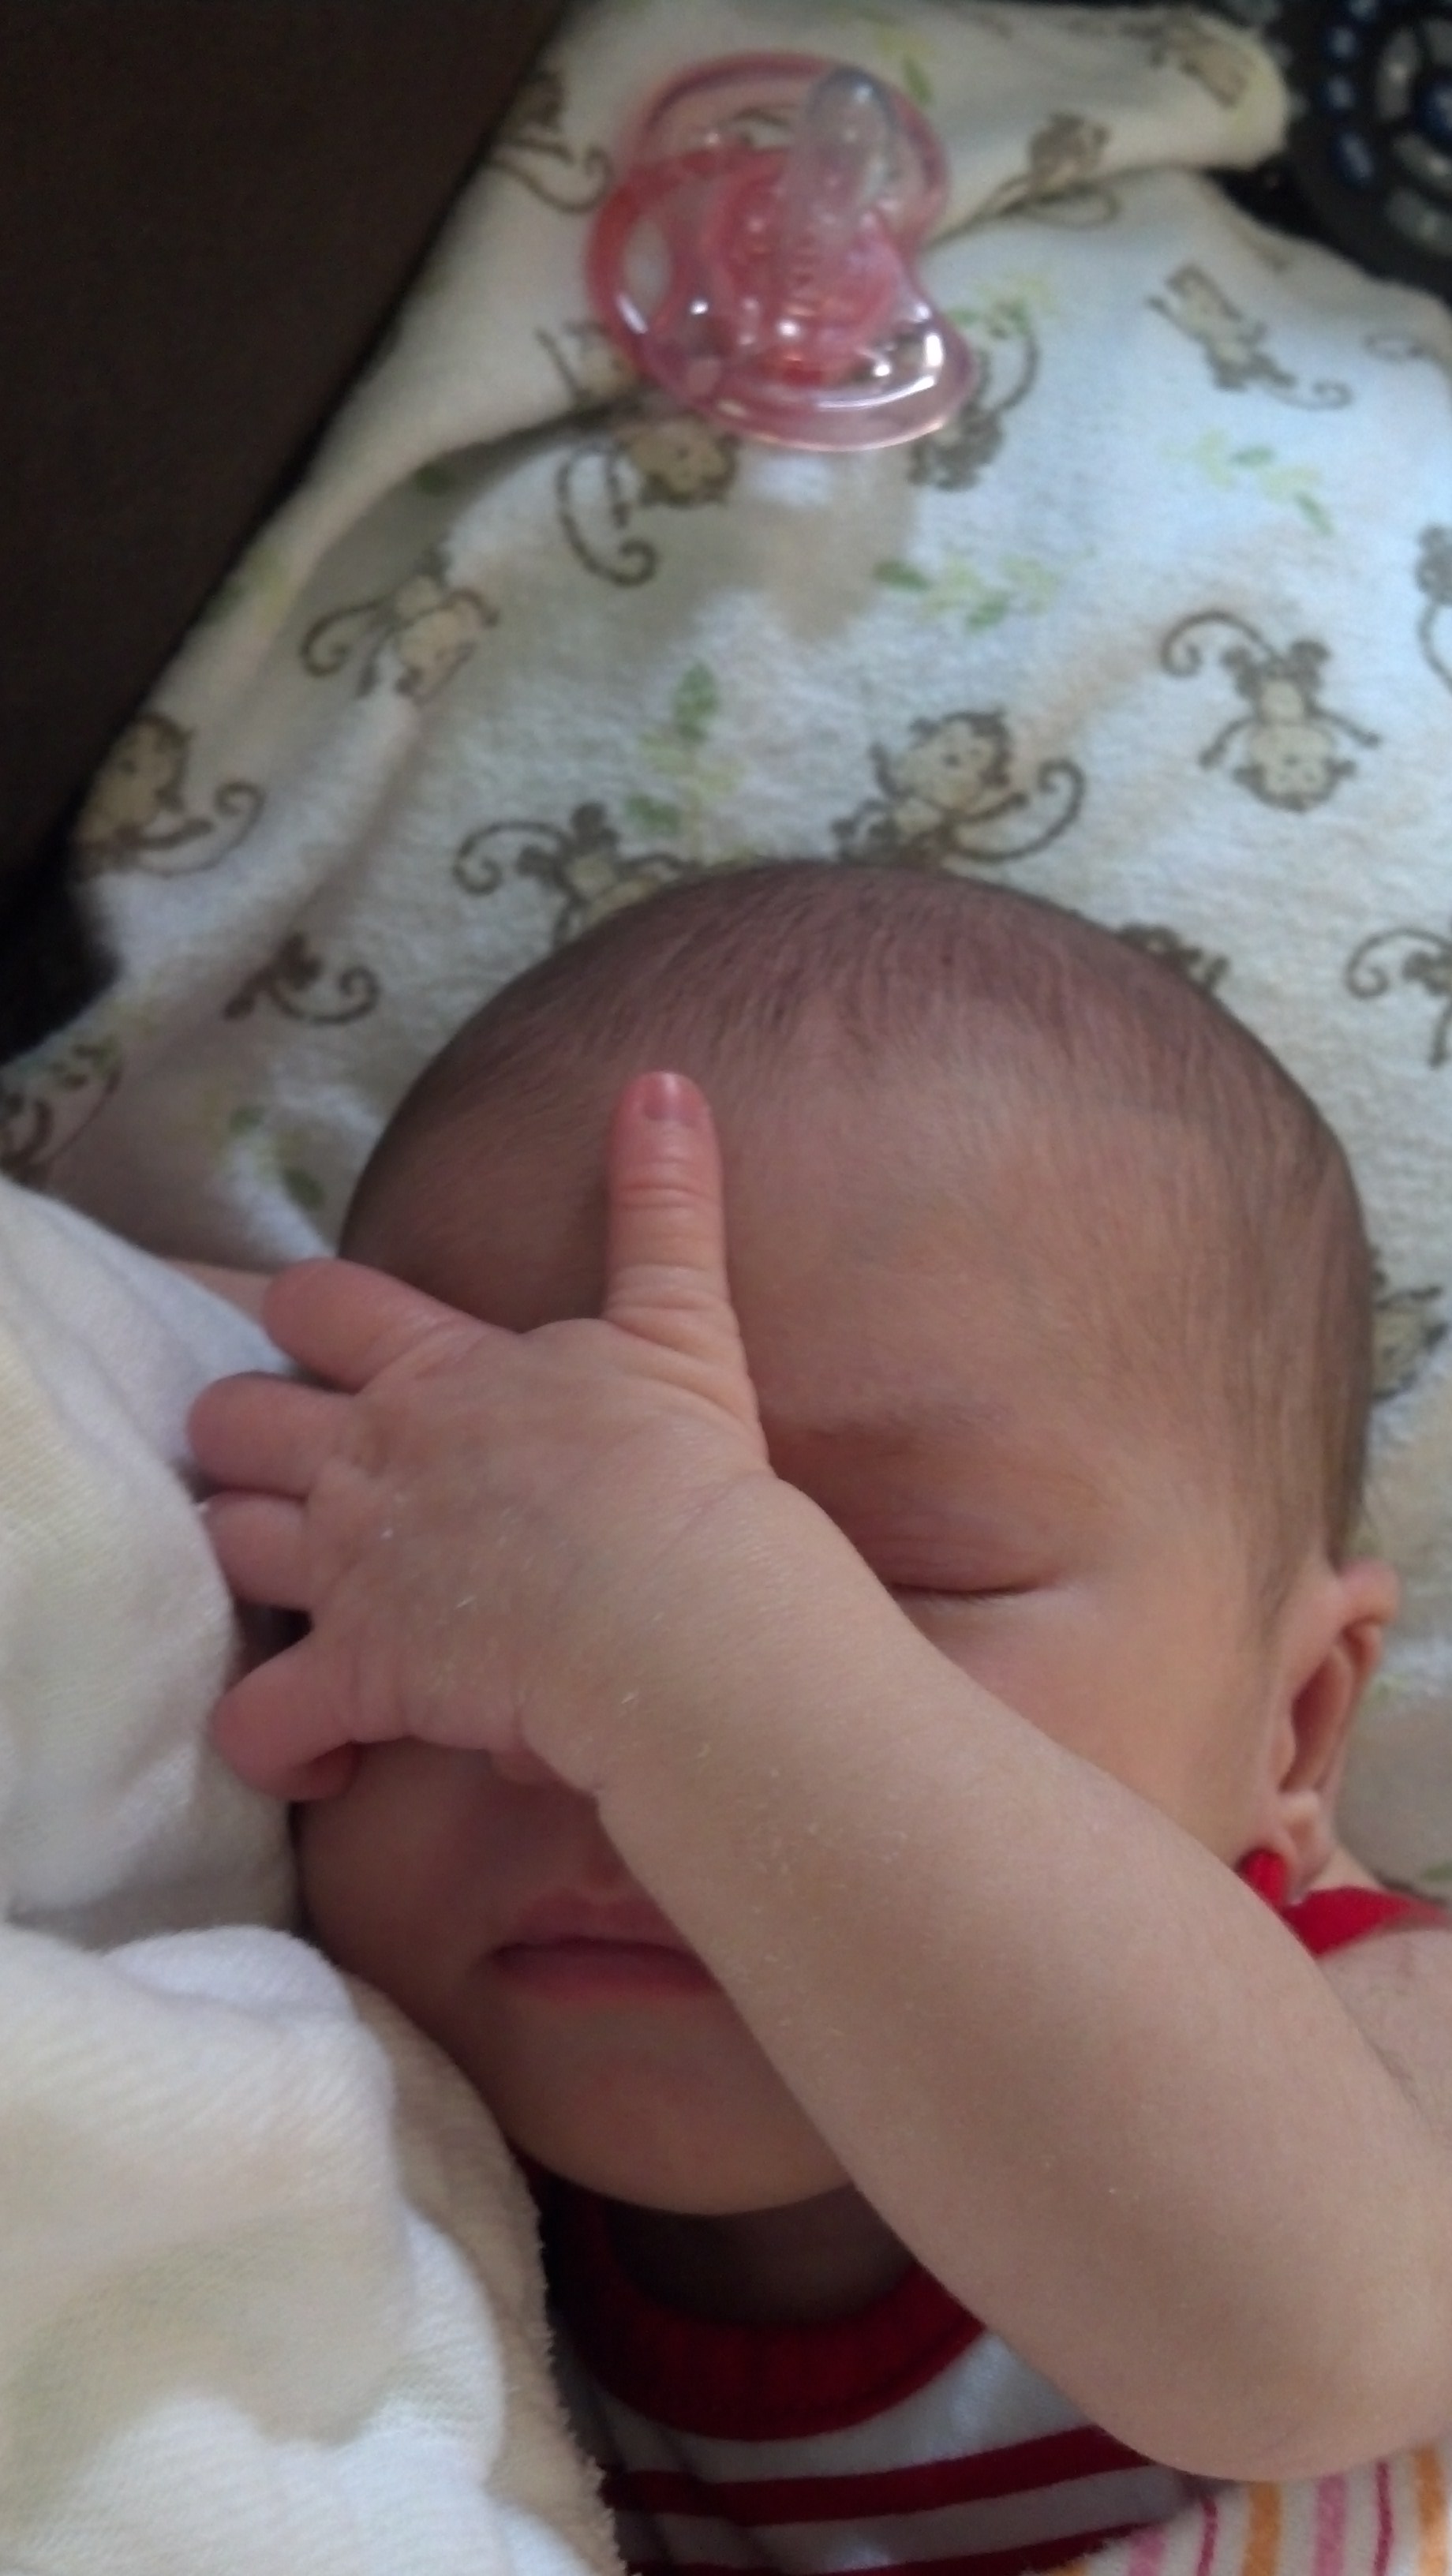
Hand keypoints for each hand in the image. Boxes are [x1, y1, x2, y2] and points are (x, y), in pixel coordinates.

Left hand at [191, 1072, 773, 1798]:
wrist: (682, 1609)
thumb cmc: (684, 1471)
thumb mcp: (680, 1321)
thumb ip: (663, 1204)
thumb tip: (667, 1083)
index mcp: (436, 1375)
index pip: (317, 1307)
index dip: (305, 1322)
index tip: (331, 1353)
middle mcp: (370, 1460)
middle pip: (236, 1420)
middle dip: (247, 1440)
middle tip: (299, 1475)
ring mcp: (353, 1567)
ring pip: (225, 1544)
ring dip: (247, 1565)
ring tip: (295, 1596)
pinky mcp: (360, 1674)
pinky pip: (261, 1717)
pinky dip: (276, 1735)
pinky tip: (323, 1743)